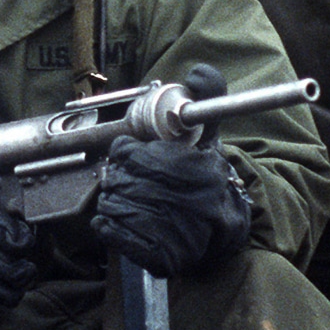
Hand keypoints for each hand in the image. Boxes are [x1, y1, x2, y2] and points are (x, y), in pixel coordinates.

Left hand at [90, 64, 252, 277]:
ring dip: (113, 201)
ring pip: (113, 205)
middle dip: (119, 178)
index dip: (127, 153)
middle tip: (130, 180)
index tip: (134, 155)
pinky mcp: (161, 257)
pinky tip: (118, 221)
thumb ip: (205, 99)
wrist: (221, 232)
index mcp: (197, 170)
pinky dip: (108, 225)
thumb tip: (201, 72)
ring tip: (129, 200)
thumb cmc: (205, 179)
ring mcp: (176, 233)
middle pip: (120, 180)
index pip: (131, 154)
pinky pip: (113, 233)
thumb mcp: (208, 136)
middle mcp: (189, 204)